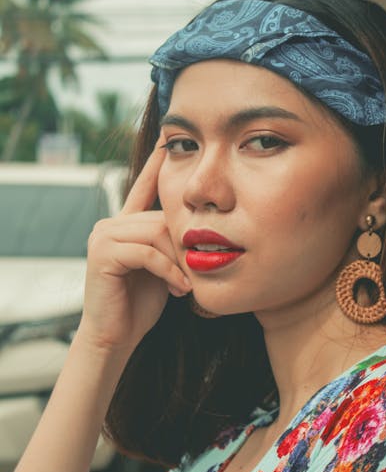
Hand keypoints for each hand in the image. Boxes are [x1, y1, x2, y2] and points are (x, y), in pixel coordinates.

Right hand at [77, 139, 190, 359]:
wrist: (116, 335)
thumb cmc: (142, 303)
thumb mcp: (165, 267)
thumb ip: (172, 244)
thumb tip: (197, 229)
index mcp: (126, 225)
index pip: (144, 187)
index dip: (155, 162)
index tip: (168, 136)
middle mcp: (111, 225)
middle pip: (162, 217)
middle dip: (183, 245)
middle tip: (194, 273)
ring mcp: (103, 236)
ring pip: (156, 233)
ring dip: (177, 261)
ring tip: (184, 284)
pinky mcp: (102, 253)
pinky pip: (147, 252)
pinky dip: (167, 271)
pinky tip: (177, 288)